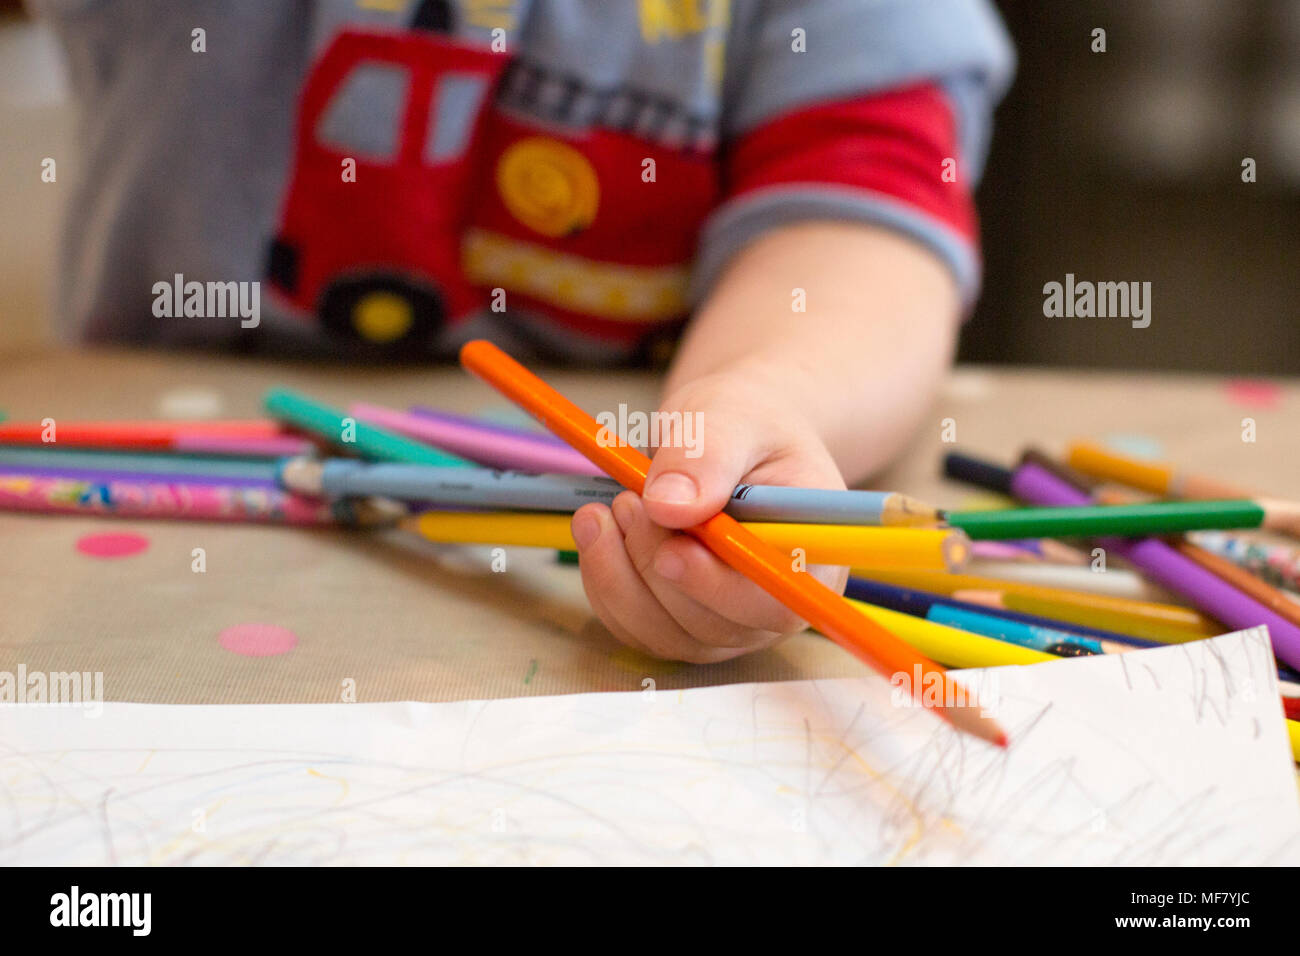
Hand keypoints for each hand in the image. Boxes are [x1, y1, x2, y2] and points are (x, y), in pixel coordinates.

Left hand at [570, 370, 847, 662]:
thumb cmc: (745, 423)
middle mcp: (773, 603)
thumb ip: (708, 455)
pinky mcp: (680, 623)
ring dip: (620, 574)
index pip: (778, 602)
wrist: (726, 434)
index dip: (721, 589)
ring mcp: (725, 622)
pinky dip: (604, 581)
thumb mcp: (731, 418)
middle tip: (628, 499)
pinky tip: (597, 532)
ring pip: (664, 632)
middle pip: (713, 624)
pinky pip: (632, 625)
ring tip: (609, 506)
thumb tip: (669, 506)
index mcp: (813, 559)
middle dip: (655, 565)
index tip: (671, 550)